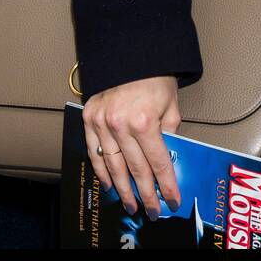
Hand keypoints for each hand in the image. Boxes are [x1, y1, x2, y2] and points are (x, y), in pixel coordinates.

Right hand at [82, 76, 182, 218]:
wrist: (131, 51)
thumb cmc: (154, 75)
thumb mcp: (170, 105)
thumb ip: (169, 132)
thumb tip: (167, 156)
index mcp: (144, 121)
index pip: (158, 163)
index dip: (166, 185)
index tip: (171, 200)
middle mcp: (121, 125)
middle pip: (135, 170)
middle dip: (146, 193)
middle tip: (152, 210)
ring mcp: (102, 122)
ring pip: (113, 166)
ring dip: (122, 189)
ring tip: (130, 204)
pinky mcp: (89, 118)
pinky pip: (94, 151)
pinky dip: (102, 171)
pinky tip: (109, 184)